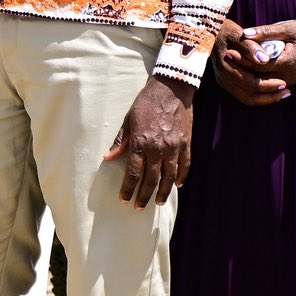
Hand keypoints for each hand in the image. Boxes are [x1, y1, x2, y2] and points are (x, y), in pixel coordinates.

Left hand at [105, 74, 195, 206]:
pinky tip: (177, 185)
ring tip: (159, 202)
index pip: (133, 172)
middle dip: (144, 195)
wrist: (171, 88)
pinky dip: (181, 177)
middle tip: (139, 207)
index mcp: (141, 142)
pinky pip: (185, 165)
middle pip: (152, 179)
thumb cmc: (146, 103)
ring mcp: (175, 147)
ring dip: (164, 191)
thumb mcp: (128, 119)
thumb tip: (109, 157)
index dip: (128, 188)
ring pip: (170, 176)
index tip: (124, 199)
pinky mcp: (186, 143)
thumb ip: (121, 141)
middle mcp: (158, 148)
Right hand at [212, 16, 284, 106]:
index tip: (284, 82)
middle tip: (287, 92)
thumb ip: (251, 47)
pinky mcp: (226, 82)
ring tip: (283, 94)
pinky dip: (259, 95)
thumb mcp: (238, 35)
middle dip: (270, 96)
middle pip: (249, 97)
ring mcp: (223, 81)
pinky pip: (244, 95)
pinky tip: (271, 91)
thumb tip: (264, 60)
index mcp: (226, 67)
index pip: (250, 84)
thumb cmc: (227, 32)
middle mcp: (222, 78)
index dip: (268, 85)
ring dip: (266, 98)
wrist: (212, 32)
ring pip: (247, 99)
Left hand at [226, 14, 295, 93]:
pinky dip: (258, 77)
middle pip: (259, 79)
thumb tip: (245, 33)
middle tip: (226, 59)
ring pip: (264, 83)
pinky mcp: (292, 78)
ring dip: (249, 75)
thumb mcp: (287, 28)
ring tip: (233, 65)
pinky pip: (271, 81)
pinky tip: (246, 69)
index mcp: (288, 62)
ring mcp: (292, 79)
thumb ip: (265, 32)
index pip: (259, 66)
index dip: (242, 60)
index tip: (228, 51)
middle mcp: (290, 75)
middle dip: (242, 70)